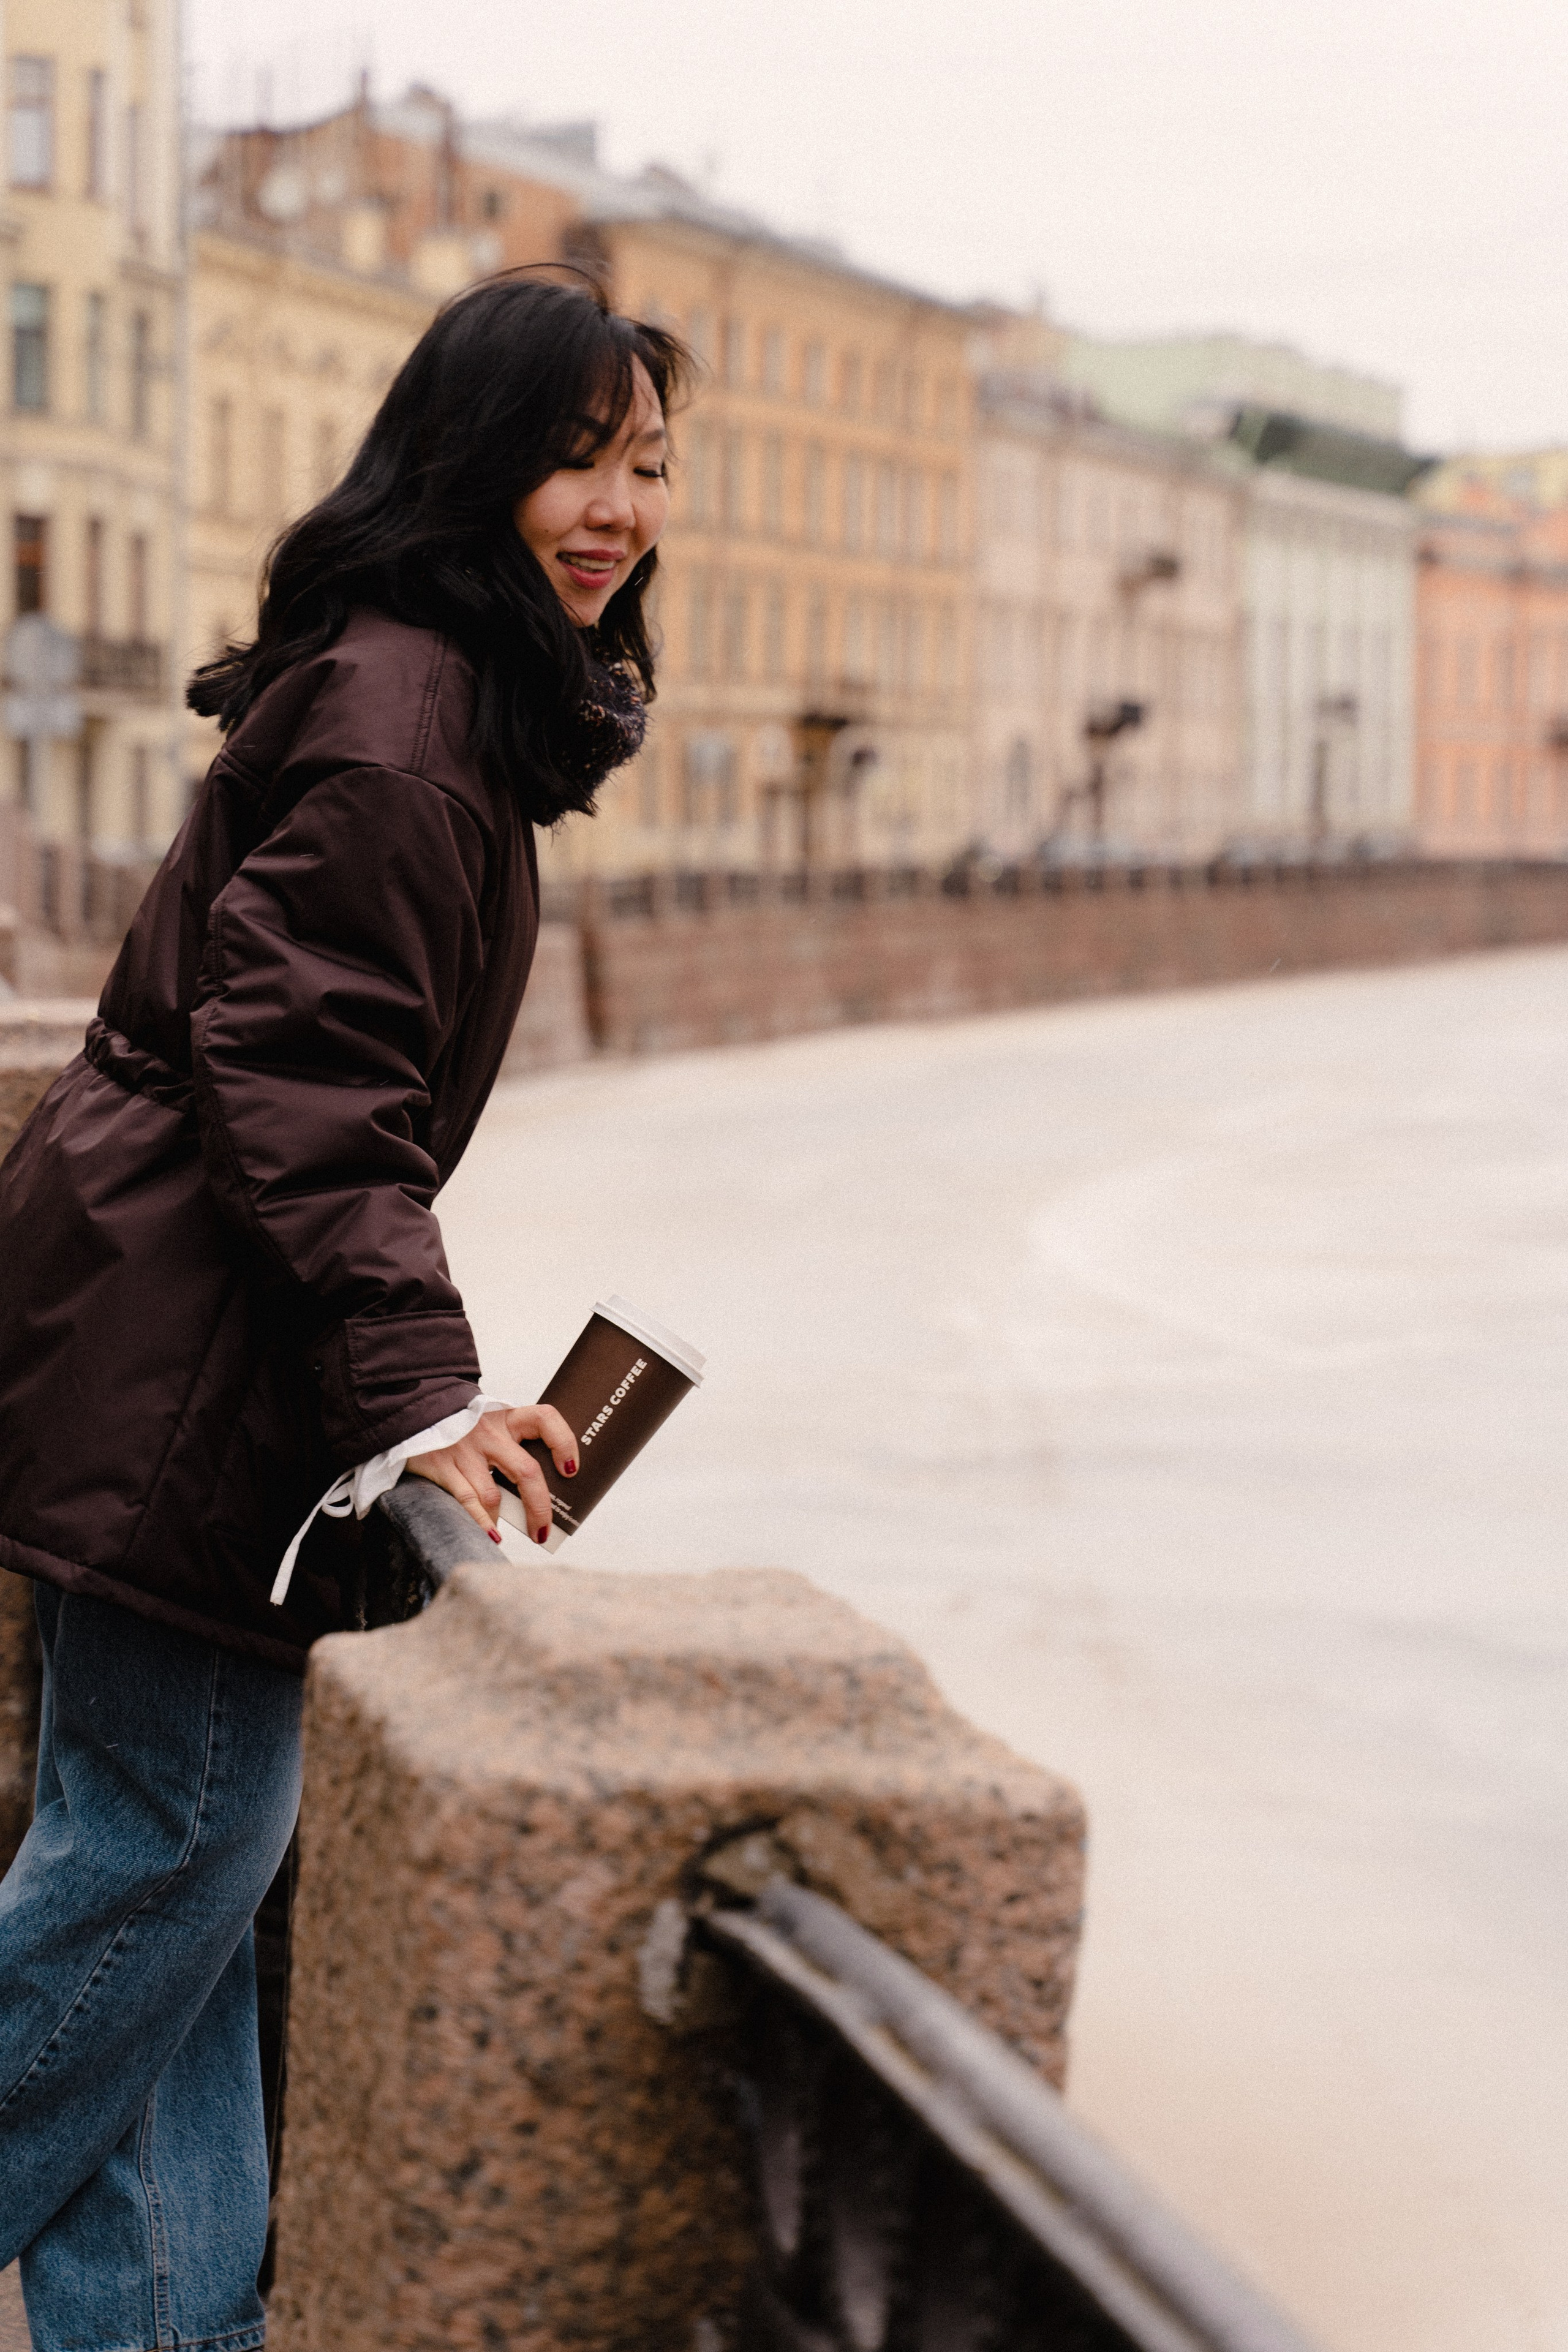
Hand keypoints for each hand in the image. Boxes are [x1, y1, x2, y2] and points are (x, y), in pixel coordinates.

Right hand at [408, 1405, 576, 1547]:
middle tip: (544, 1530)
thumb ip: (512, 1446)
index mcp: (507, 1417)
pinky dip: (482, 1524)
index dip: (563, 1442)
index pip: (545, 1419)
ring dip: (505, 1520)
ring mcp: (464, 1449)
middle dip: (539, 1507)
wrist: (411, 1412)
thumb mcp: (491, 1425)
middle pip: (526, 1471)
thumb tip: (541, 1490)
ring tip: (511, 1534)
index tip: (571, 1469)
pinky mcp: (441, 1465)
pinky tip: (492, 1536)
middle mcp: (489, 1432)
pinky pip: (467, 1501)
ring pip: (494, 1494)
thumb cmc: (461, 1427)